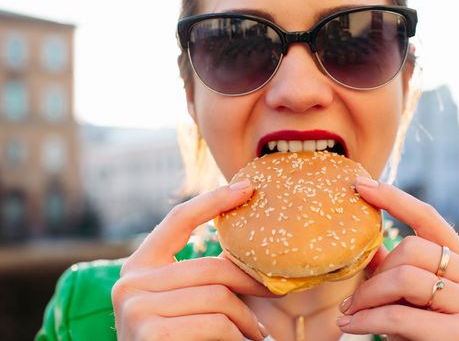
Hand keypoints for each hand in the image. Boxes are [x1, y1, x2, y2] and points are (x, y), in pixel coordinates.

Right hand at [112, 179, 271, 340]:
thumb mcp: (182, 302)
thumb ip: (200, 278)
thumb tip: (246, 256)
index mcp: (139, 267)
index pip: (177, 220)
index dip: (213, 201)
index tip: (247, 187)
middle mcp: (130, 282)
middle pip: (210, 266)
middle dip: (249, 283)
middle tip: (274, 295)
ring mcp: (136, 307)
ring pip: (218, 296)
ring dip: (248, 320)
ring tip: (259, 334)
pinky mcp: (150, 331)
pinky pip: (215, 322)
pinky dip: (238, 336)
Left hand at [337, 177, 458, 340]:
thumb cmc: (425, 335)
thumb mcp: (409, 297)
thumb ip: (392, 269)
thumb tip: (366, 242)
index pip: (429, 218)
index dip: (394, 199)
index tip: (361, 185)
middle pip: (411, 248)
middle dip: (375, 274)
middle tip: (353, 299)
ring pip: (404, 277)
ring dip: (367, 298)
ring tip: (351, 313)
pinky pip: (400, 315)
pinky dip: (368, 321)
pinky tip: (353, 326)